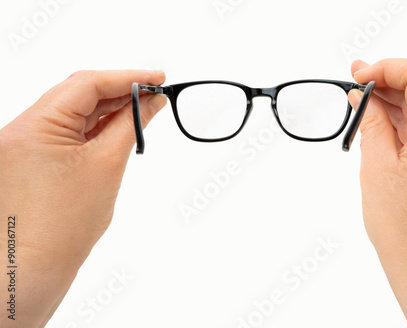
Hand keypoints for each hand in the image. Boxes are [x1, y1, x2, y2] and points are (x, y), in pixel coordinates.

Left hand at [0, 70, 165, 326]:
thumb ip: (131, 124)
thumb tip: (151, 101)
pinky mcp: (33, 158)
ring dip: (110, 109)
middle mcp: (21, 129)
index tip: (158, 78)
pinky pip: (69, 132)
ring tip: (144, 110)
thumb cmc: (65, 225)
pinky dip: (96, 128)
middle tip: (156, 93)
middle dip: (120, 91)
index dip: (127, 77)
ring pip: (75, 113)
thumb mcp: (107, 164)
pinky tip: (121, 127)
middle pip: (78, 94)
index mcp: (33, 125)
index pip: (86, 83)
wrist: (36, 267)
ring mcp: (25, 144)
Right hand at [347, 59, 406, 326]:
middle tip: (352, 84)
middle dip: (387, 82)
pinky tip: (377, 128)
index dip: (387, 67)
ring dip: (393, 104)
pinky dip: (402, 125)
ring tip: (359, 107)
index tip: (359, 75)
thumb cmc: (403, 229)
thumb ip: (372, 123)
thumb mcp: (377, 167)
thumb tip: (364, 96)